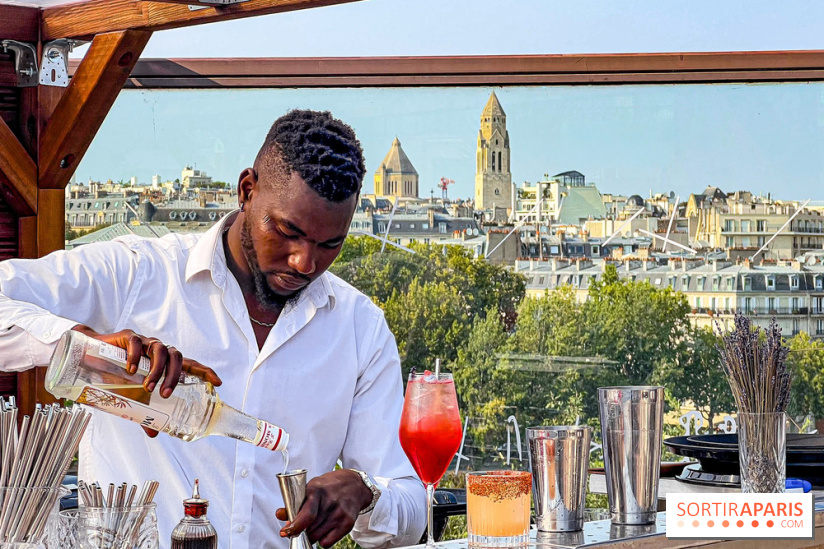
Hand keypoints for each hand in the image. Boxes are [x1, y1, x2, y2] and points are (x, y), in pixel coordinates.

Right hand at [71, 325, 221, 437]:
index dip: (204, 371)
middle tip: (164, 394)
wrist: (91, 355)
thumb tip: (153, 434)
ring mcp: (145, 342)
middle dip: (173, 376)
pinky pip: (136, 342)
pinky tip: (130, 369)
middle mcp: (159, 350)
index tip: (218, 383)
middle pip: (176, 357)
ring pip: (160, 350)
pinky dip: (135, 355)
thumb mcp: (132, 394)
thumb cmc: (118, 375)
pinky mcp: (128, 336)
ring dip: (157, 369)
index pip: (190, 364)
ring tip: (147, 387)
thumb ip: (144, 411)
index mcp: (165, 362)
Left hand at [276, 469, 372, 547]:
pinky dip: (322, 540)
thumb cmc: (328, 487)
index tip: (286, 531)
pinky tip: (324, 529)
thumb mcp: (310, 488)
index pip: (307, 515)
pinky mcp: (348, 523)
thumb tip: (280, 515)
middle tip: (301, 526)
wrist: (354, 485)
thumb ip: (294, 503)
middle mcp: (330, 502)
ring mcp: (340, 513)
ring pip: (316, 538)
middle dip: (301, 531)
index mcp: (317, 490)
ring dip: (311, 535)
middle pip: (309, 530)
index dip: (295, 527)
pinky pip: (327, 543)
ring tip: (315, 524)